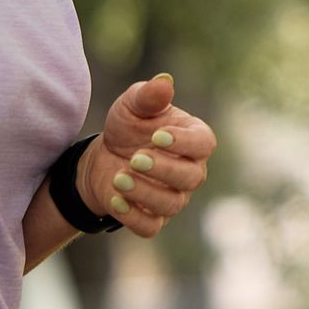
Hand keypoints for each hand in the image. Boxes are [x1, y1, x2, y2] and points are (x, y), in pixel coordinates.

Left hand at [80, 71, 214, 240]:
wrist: (104, 157)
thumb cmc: (128, 128)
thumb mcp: (132, 106)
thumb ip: (148, 96)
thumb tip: (164, 82)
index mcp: (193, 139)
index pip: (204, 144)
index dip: (184, 143)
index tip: (156, 136)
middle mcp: (190, 171)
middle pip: (191, 177)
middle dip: (163, 169)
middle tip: (135, 158)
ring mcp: (174, 197)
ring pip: (170, 203)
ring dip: (143, 192)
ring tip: (118, 177)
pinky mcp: (153, 218)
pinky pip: (150, 226)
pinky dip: (132, 216)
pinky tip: (114, 199)